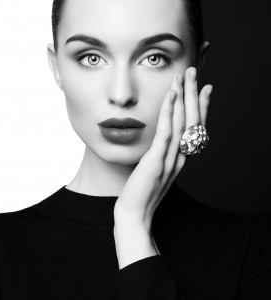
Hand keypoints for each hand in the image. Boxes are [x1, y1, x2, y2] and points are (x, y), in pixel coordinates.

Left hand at [114, 67, 212, 230]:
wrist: (134, 215)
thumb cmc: (141, 193)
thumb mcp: (156, 171)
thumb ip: (162, 155)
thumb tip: (160, 141)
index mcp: (181, 159)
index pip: (195, 129)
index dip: (201, 107)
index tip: (205, 89)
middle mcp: (180, 158)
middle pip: (192, 121)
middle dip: (194, 95)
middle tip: (194, 73)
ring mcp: (170, 160)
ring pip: (182, 123)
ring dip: (184, 98)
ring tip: (184, 76)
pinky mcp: (156, 161)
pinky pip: (165, 133)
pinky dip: (169, 112)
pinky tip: (171, 95)